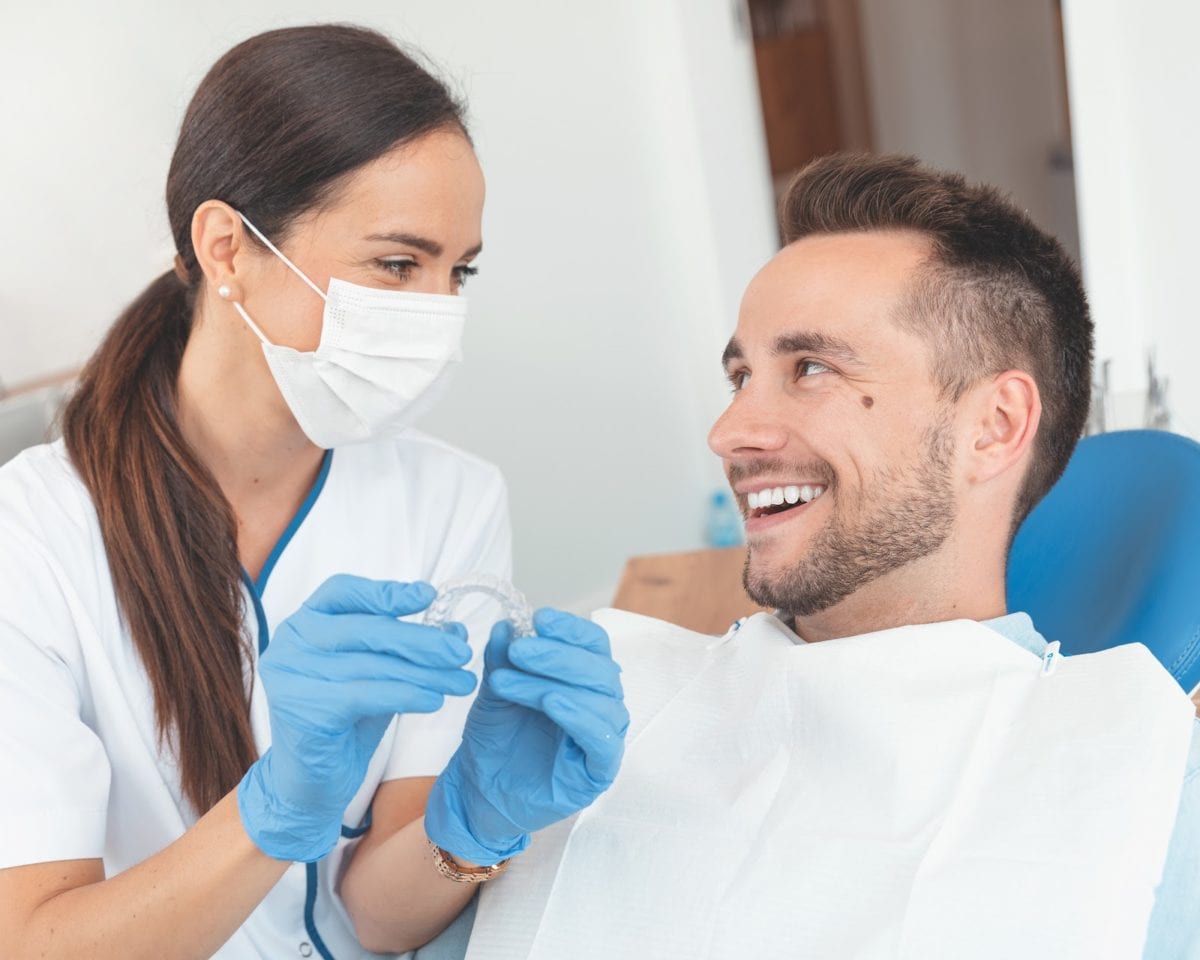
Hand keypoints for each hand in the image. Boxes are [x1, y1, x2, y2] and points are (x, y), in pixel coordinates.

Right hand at [238, 575, 476, 861]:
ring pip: (372, 664)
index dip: (386, 592)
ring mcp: (290, 676)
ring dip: (425, 672)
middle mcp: (290, 643)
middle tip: (461, 653)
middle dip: (421, 640)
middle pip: (365, 629)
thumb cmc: (345, 721)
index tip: (429, 595)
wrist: (312, 782)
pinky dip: (405, 694)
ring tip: (462, 681)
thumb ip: (407, 649)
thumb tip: (455, 630)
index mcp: (303, 622)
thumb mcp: (379, 675)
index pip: (343, 591)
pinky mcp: (301, 709)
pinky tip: (435, 699)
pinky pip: (364, 694)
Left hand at [425, 608, 628, 864]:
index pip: (594, 646)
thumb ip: (504, 660)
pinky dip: (580, 717)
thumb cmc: (495, 741)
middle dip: (557, 654)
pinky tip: (552, 703)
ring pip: (600, 700)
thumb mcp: (495, 692)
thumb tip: (507, 624)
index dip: (571, 629)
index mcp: (583, 682)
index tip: (539, 618)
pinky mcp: (598, 772)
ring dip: (555, 682)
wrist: (479, 793)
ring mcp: (602, 739)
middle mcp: (601, 706)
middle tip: (520, 649)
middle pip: (599, 669)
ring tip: (510, 680)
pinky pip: (602, 741)